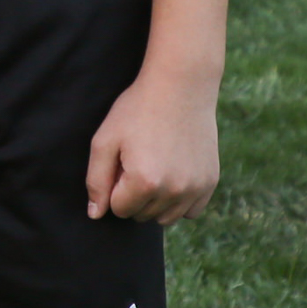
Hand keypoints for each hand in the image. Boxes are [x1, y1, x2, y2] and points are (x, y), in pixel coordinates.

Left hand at [87, 66, 220, 221]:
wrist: (180, 89)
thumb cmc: (136, 112)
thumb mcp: (105, 140)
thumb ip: (96, 181)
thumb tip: (96, 215)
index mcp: (145, 182)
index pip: (118, 210)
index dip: (113, 187)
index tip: (118, 163)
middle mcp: (174, 191)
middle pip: (142, 215)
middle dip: (132, 195)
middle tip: (135, 161)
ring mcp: (196, 189)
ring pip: (166, 218)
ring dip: (154, 202)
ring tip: (153, 167)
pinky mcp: (211, 183)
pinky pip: (190, 212)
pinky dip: (178, 201)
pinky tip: (171, 175)